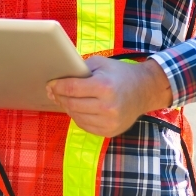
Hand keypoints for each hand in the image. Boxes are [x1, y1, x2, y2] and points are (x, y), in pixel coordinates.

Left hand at [46, 57, 173, 136]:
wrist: (145, 90)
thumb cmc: (119, 74)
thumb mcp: (101, 64)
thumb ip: (80, 69)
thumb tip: (57, 79)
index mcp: (104, 87)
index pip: (71, 88)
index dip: (57, 86)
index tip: (50, 84)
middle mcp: (107, 107)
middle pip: (71, 104)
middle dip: (60, 97)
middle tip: (55, 92)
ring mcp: (109, 122)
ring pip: (76, 116)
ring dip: (68, 107)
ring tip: (67, 99)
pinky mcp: (110, 131)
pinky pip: (85, 126)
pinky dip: (78, 117)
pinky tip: (79, 108)